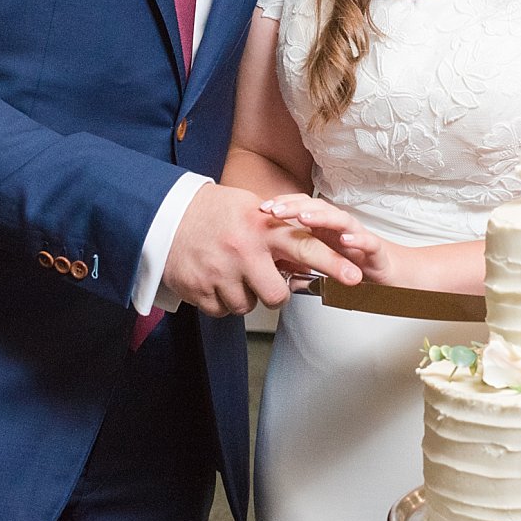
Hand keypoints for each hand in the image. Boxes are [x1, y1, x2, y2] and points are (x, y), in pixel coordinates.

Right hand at [165, 183, 361, 315]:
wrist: (164, 216)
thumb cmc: (214, 211)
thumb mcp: (250, 209)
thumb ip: (278, 230)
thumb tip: (305, 255)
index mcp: (262, 228)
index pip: (306, 246)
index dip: (333, 263)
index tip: (356, 277)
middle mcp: (243, 251)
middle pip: (277, 296)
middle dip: (276, 294)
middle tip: (266, 281)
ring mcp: (220, 273)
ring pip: (248, 306)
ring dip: (244, 295)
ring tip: (231, 272)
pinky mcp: (199, 290)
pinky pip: (224, 311)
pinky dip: (222, 300)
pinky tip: (214, 279)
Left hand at [259, 194, 409, 285]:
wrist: (396, 275)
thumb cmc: (358, 267)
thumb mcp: (323, 267)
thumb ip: (301, 268)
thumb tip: (274, 275)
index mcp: (327, 229)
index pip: (304, 209)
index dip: (284, 205)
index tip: (261, 210)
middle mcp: (342, 228)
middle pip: (318, 208)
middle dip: (294, 207)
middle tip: (273, 210)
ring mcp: (360, 236)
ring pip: (340, 220)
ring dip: (321, 217)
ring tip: (303, 218)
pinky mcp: (377, 251)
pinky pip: (368, 242)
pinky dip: (357, 238)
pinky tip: (345, 239)